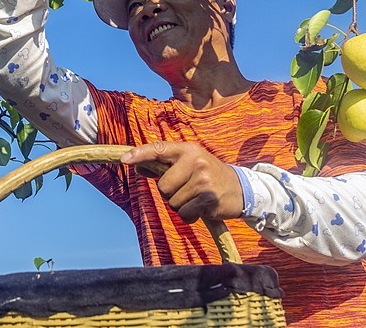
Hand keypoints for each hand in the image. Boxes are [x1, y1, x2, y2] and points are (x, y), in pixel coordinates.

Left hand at [121, 141, 243, 222]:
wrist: (241, 188)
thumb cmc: (207, 175)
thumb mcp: (187, 164)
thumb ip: (162, 166)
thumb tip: (136, 167)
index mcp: (188, 150)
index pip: (159, 149)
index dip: (140, 154)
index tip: (124, 160)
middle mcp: (195, 161)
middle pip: (163, 186)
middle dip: (170, 193)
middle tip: (186, 189)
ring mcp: (203, 179)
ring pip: (172, 202)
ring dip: (180, 205)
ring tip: (195, 197)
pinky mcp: (209, 198)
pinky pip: (184, 213)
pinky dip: (189, 215)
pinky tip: (201, 207)